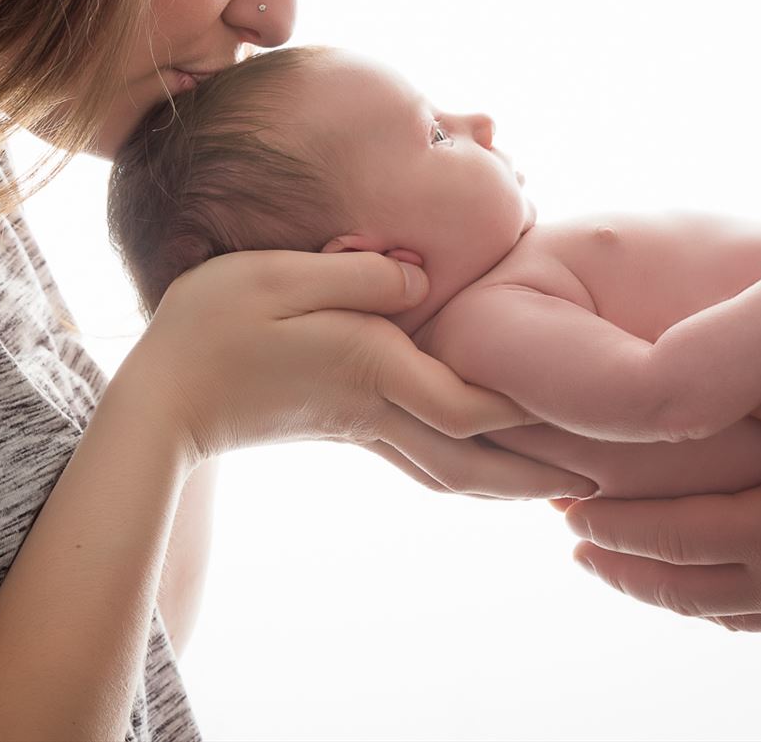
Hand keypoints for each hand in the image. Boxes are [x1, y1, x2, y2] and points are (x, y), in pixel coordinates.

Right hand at [120, 248, 598, 499]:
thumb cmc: (214, 322)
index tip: (590, 413)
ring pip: (447, 470)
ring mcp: (356, 425)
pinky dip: (463, 470)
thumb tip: (422, 277)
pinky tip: (478, 463)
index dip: (530, 409)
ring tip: (555, 487)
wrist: (161, 396)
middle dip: (537, 474)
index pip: (469, 404)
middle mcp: (374, 408)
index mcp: (372, 369)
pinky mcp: (338, 426)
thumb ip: (360, 273)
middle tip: (599, 486)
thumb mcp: (284, 273)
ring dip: (505, 483)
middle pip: (473, 458)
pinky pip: (419, 459)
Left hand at [552, 357, 760, 639]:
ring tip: (614, 569)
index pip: (665, 530)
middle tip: (568, 536)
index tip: (560, 501)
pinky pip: (750, 622)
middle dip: (615, 558)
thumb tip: (728, 344)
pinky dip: (708, 608)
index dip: (608, 518)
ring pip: (706, 609)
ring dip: (654, 589)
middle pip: (671, 582)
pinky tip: (704, 598)